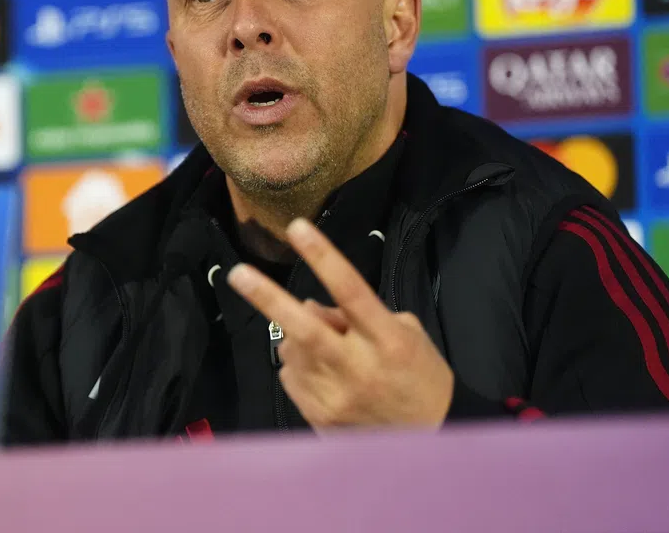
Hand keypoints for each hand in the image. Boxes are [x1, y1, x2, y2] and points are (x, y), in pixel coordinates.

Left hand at [227, 217, 453, 429]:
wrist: (430, 439)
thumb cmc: (419, 375)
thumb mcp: (404, 333)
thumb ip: (357, 315)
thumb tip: (309, 305)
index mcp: (387, 340)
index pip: (351, 290)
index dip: (323, 257)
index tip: (297, 228)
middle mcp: (359, 367)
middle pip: (305, 328)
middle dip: (268, 298)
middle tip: (238, 273)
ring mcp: (336, 396)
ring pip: (292, 350)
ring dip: (295, 337)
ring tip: (323, 346)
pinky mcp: (320, 416)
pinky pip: (290, 377)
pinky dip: (298, 365)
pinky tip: (322, 372)